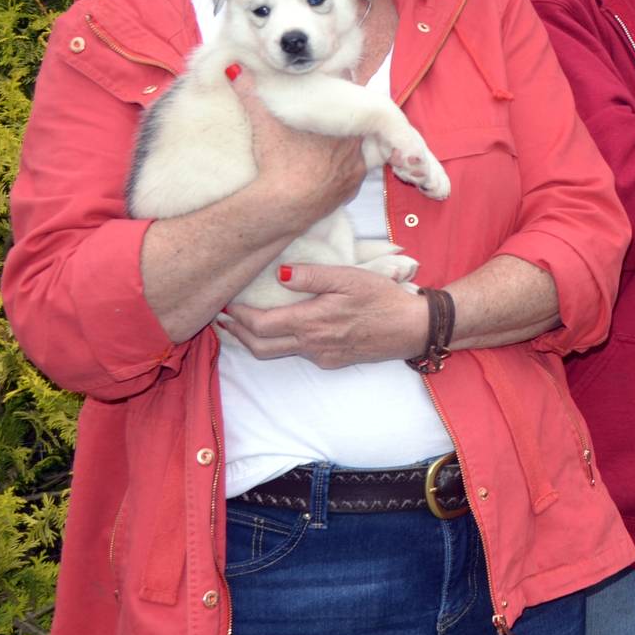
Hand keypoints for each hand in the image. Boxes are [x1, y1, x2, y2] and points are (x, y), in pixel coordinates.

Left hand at [218, 263, 424, 368]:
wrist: (411, 328)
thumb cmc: (382, 298)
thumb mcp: (349, 277)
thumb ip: (313, 275)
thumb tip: (280, 274)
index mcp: (311, 322)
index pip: (260, 325)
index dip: (237, 316)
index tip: (226, 302)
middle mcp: (311, 344)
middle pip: (259, 346)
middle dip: (236, 333)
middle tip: (222, 318)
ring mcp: (321, 356)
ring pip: (276, 353)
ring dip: (254, 340)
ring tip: (242, 325)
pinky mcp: (331, 361)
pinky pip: (298, 354)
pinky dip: (280, 343)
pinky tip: (283, 329)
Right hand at [232, 66, 365, 233]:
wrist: (283, 206)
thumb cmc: (277, 162)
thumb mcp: (263, 125)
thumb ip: (251, 94)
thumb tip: (235, 69)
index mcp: (339, 125)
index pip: (349, 97)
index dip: (340, 90)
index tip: (332, 86)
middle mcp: (354, 145)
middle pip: (356, 123)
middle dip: (344, 118)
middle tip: (329, 115)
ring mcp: (354, 169)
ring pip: (358, 148)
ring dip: (346, 144)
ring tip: (330, 141)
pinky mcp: (350, 190)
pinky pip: (353, 174)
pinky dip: (344, 169)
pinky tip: (330, 166)